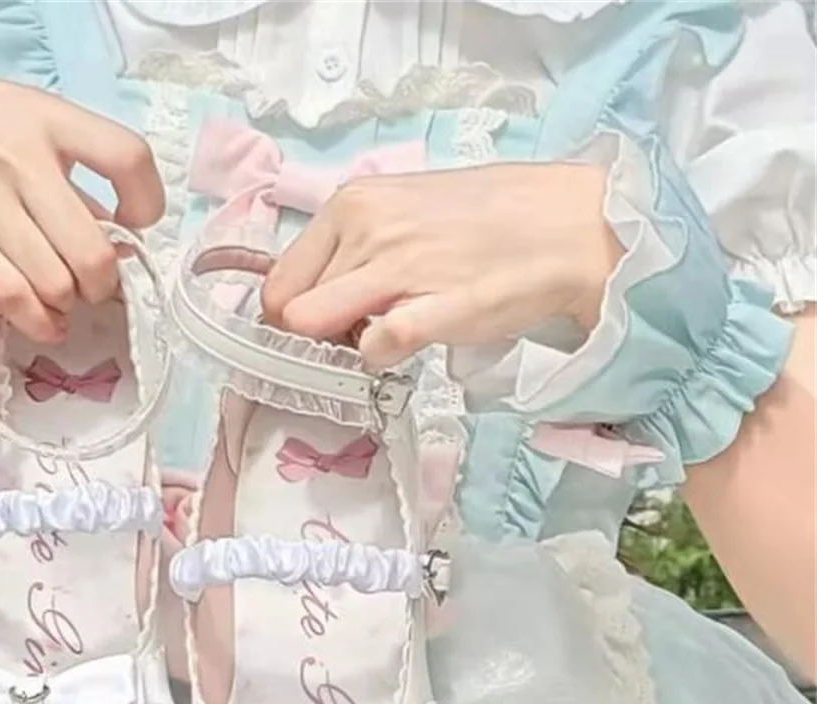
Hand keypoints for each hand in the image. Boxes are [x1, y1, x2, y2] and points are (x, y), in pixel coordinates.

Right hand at [0, 62, 164, 342]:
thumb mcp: (8, 121)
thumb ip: (60, 169)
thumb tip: (112, 234)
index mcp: (44, 116)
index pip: (128, 157)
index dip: (146, 204)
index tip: (135, 226)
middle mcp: (18, 152)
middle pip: (95, 250)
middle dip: (101, 285)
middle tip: (90, 290)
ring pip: (56, 282)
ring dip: (66, 308)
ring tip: (61, 310)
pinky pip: (10, 294)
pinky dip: (35, 321)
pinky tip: (39, 324)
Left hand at [261, 164, 620, 369]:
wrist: (567, 227)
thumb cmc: (486, 220)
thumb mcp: (402, 211)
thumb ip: (352, 246)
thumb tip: (310, 297)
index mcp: (351, 204)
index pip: (277, 283)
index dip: (292, 315)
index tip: (324, 323)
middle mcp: (365, 229)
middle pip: (291, 313)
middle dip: (319, 333)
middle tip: (363, 329)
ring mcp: (397, 268)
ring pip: (317, 329)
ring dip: (346, 345)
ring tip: (390, 331)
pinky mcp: (433, 309)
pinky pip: (374, 348)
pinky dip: (380, 359)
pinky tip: (409, 344)